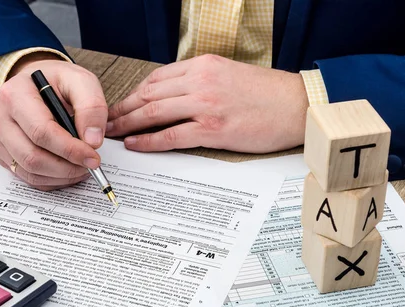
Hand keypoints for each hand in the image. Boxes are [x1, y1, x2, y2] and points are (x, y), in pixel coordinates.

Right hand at [0, 53, 108, 189]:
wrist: (38, 84)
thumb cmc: (57, 82)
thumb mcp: (81, 81)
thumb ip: (92, 107)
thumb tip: (92, 140)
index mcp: (15, 94)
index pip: (41, 132)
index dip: (70, 150)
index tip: (92, 157)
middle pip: (32, 156)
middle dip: (66, 167)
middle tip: (90, 165)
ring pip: (29, 170)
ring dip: (60, 176)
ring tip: (81, 167)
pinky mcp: (1, 153)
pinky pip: (26, 176)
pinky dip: (51, 180)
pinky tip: (67, 170)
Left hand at [107, 54, 307, 152]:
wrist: (298, 106)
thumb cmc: (269, 94)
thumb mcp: (231, 75)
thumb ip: (203, 81)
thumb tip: (177, 97)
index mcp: (205, 65)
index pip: (157, 78)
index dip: (135, 93)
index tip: (124, 103)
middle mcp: (202, 81)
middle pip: (149, 94)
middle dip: (123, 108)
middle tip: (107, 120)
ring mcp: (206, 105)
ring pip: (154, 113)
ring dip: (129, 124)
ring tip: (113, 133)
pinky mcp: (213, 129)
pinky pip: (172, 135)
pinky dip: (149, 140)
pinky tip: (136, 144)